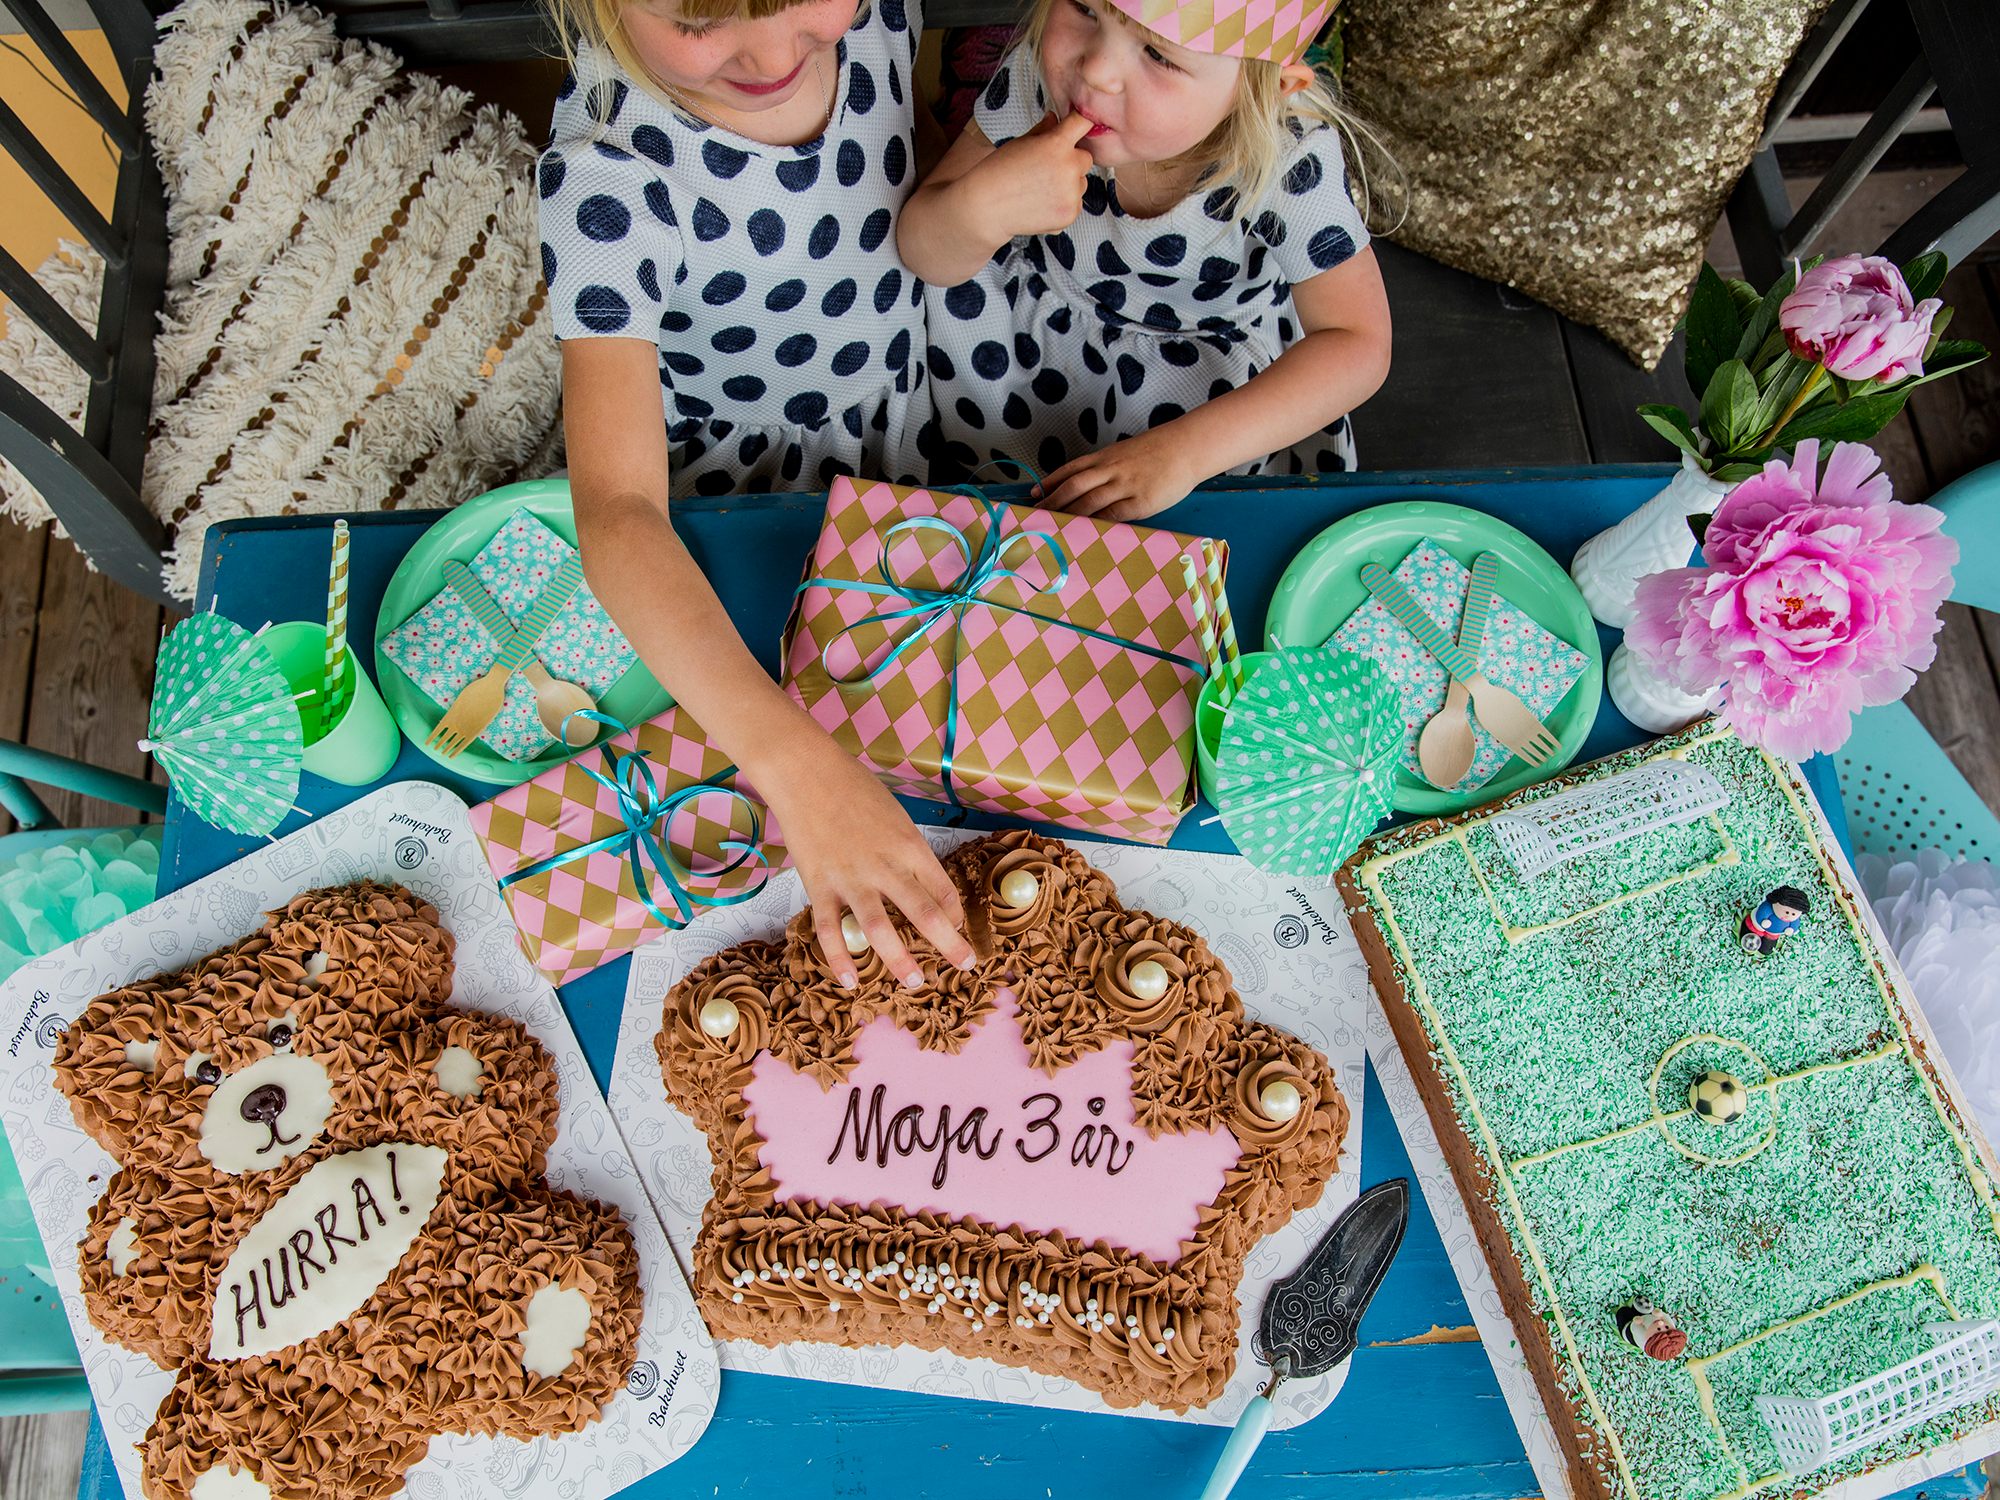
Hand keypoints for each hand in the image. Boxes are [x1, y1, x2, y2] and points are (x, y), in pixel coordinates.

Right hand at [762, 736, 975, 989]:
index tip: (958, 929)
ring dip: (899, 961)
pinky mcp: (819, 886)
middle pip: (924, 914)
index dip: (955, 915)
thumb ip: (909, 849)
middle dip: (948, 945)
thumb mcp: (895, 814)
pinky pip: (831, 931)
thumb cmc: (854, 787)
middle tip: (965, 965)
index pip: (943, 889)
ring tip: (914, 983)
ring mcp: (851, 879)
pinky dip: (840, 960)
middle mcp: (885, 866)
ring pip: (879, 931)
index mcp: (909, 845)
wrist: (805, 772)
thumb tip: (924, 882)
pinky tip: (851, 981)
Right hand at [969, 111, 1094, 240]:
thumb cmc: (999, 171)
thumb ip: (1043, 130)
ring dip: (1068, 184)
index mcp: (1057, 143)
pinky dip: (1063, 204)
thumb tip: (1055, 118)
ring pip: (1081, 183)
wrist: (986, 208)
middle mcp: (1068, 167)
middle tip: (1045, 168)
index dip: (1081, 123)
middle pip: (1085, 158)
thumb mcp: (1021, 143)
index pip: (1083, 123)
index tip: (1079, 126)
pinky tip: (1041, 204)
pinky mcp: (1070, 214)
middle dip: (1071, 161)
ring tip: (1039, 189)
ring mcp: (1071, 194)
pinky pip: (1075, 203)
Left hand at [1031, 426, 1202, 521]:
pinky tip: (1084, 533)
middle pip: (1074, 486)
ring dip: (1069, 516)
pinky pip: (1113, 514)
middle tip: (1037, 516)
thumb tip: (1088, 488)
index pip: (1071, 470)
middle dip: (1053, 502)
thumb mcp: (1126, 454)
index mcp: (1106, 457)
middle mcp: (1111, 470)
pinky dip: (1096, 524)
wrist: (1186, 448)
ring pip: (1090, 501)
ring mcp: (1126, 486)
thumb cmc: (1157, 453)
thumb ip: (1106, 469)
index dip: (1050, 482)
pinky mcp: (1141, 501)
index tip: (1034, 495)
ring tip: (1055, 528)